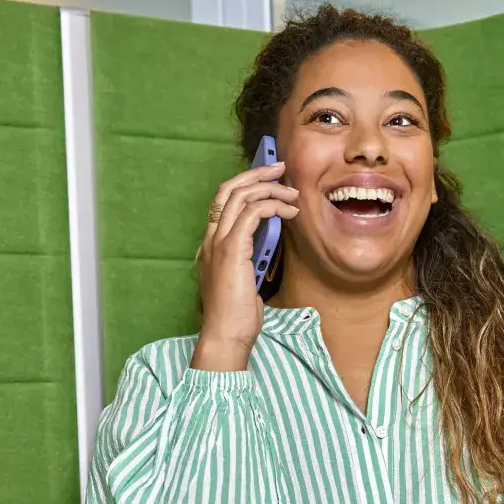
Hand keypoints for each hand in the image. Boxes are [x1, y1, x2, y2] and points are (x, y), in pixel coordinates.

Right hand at [192, 162, 298, 372]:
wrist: (225, 336)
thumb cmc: (236, 316)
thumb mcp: (245, 280)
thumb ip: (251, 258)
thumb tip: (269, 242)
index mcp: (212, 245)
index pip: (224, 201)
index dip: (246, 184)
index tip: (270, 179)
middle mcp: (211, 239)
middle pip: (228, 189)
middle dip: (256, 174)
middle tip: (280, 168)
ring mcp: (218, 243)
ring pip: (240, 196)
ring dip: (270, 189)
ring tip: (293, 194)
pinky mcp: (231, 250)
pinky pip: (251, 214)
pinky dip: (272, 206)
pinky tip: (289, 212)